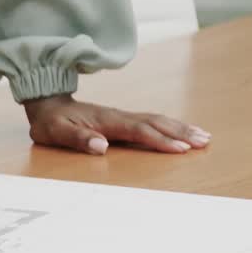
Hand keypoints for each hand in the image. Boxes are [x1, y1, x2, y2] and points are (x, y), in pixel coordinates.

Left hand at [23, 95, 210, 154]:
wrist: (46, 103)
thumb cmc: (50, 122)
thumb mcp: (56, 132)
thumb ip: (78, 139)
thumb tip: (101, 146)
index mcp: (106, 121)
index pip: (138, 131)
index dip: (159, 140)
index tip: (180, 149)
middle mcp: (118, 116)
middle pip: (155, 123)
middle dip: (180, 132)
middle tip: (204, 141)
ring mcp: (121, 116)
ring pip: (156, 120)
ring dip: (180, 127)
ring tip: (203, 136)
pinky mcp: (121, 119)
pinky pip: (150, 121)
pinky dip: (169, 125)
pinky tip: (181, 131)